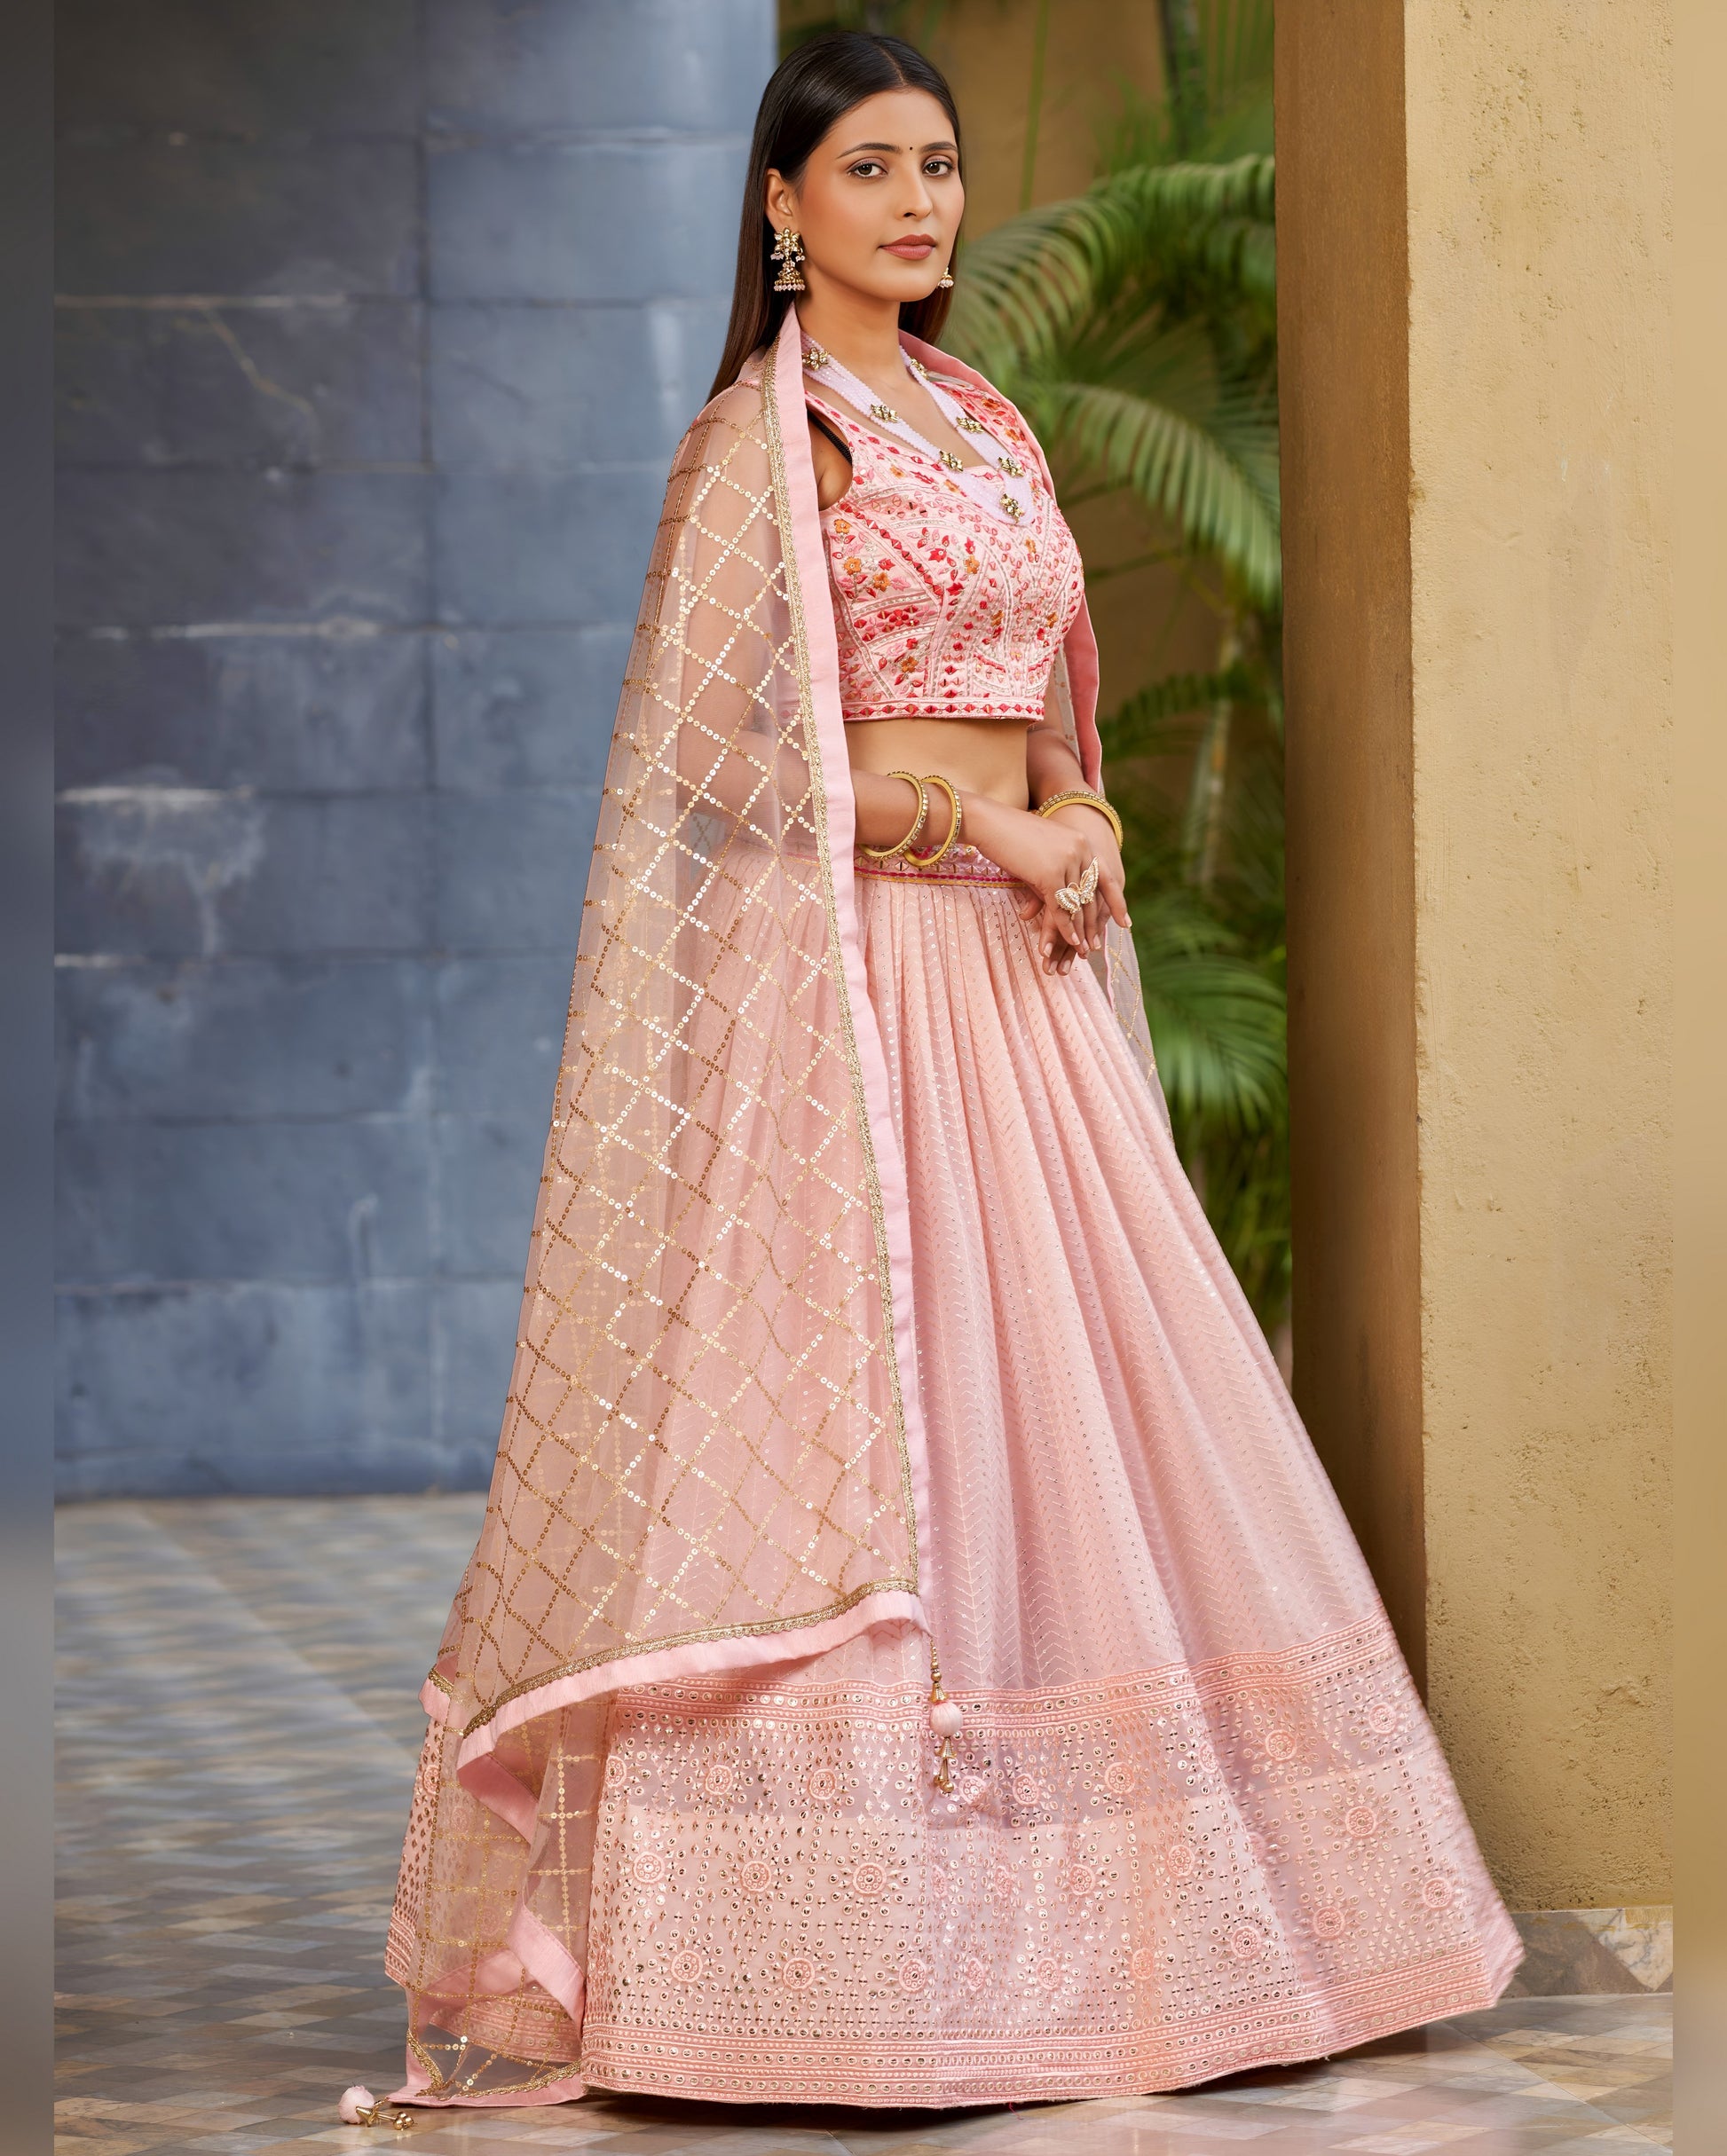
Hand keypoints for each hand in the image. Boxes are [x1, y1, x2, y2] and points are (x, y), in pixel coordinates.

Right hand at [964, 796, 1129, 974]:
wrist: (990, 822)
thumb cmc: (1011, 836)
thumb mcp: (1044, 851)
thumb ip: (1058, 871)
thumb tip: (1062, 897)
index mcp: (1082, 842)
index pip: (1105, 878)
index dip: (1116, 902)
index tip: (1124, 922)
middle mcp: (1081, 850)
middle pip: (1092, 895)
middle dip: (1094, 923)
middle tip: (1096, 945)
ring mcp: (1067, 862)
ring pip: (1078, 904)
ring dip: (1081, 931)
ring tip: (1084, 950)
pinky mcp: (1050, 875)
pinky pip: (1062, 908)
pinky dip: (1066, 928)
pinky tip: (1070, 942)